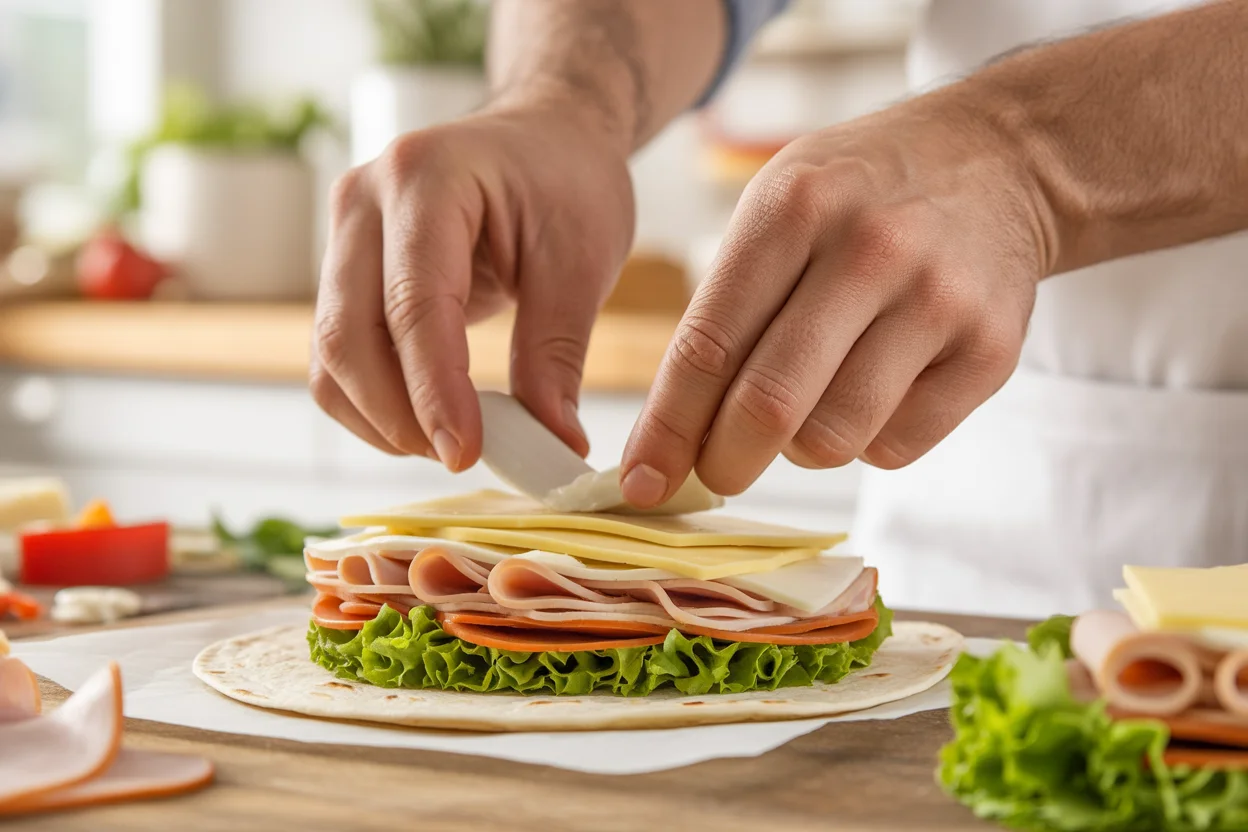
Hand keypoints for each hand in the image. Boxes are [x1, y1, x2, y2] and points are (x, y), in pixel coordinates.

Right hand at [311, 100, 635, 468]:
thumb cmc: (568, 182)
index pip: (414, 305)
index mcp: (425, 178)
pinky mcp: (344, 271)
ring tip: (453, 442)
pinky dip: (372, 403)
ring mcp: (343, 235)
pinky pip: (336, 355)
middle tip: (463, 458)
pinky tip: (427, 421)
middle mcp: (362, 201)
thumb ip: (557, 354)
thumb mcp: (583, 260)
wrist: (543, 137)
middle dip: (399, 416)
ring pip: (330, 355)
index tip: (466, 454)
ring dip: (380, 418)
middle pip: (348, 336)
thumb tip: (553, 446)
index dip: (434, 391)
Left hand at [621, 94, 1050, 503]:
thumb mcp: (780, 206)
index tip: (641, 483)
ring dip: (801, 448)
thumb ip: (726, 308)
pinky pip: (897, 446)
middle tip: (717, 473)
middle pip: (769, 405)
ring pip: (834, 440)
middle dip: (725, 462)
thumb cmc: (861, 194)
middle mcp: (869, 249)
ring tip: (811, 403)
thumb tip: (672, 436)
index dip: (667, 429)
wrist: (1000, 159)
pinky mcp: (991, 350)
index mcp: (793, 207)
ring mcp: (938, 300)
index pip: (709, 345)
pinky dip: (867, 441)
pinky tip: (874, 391)